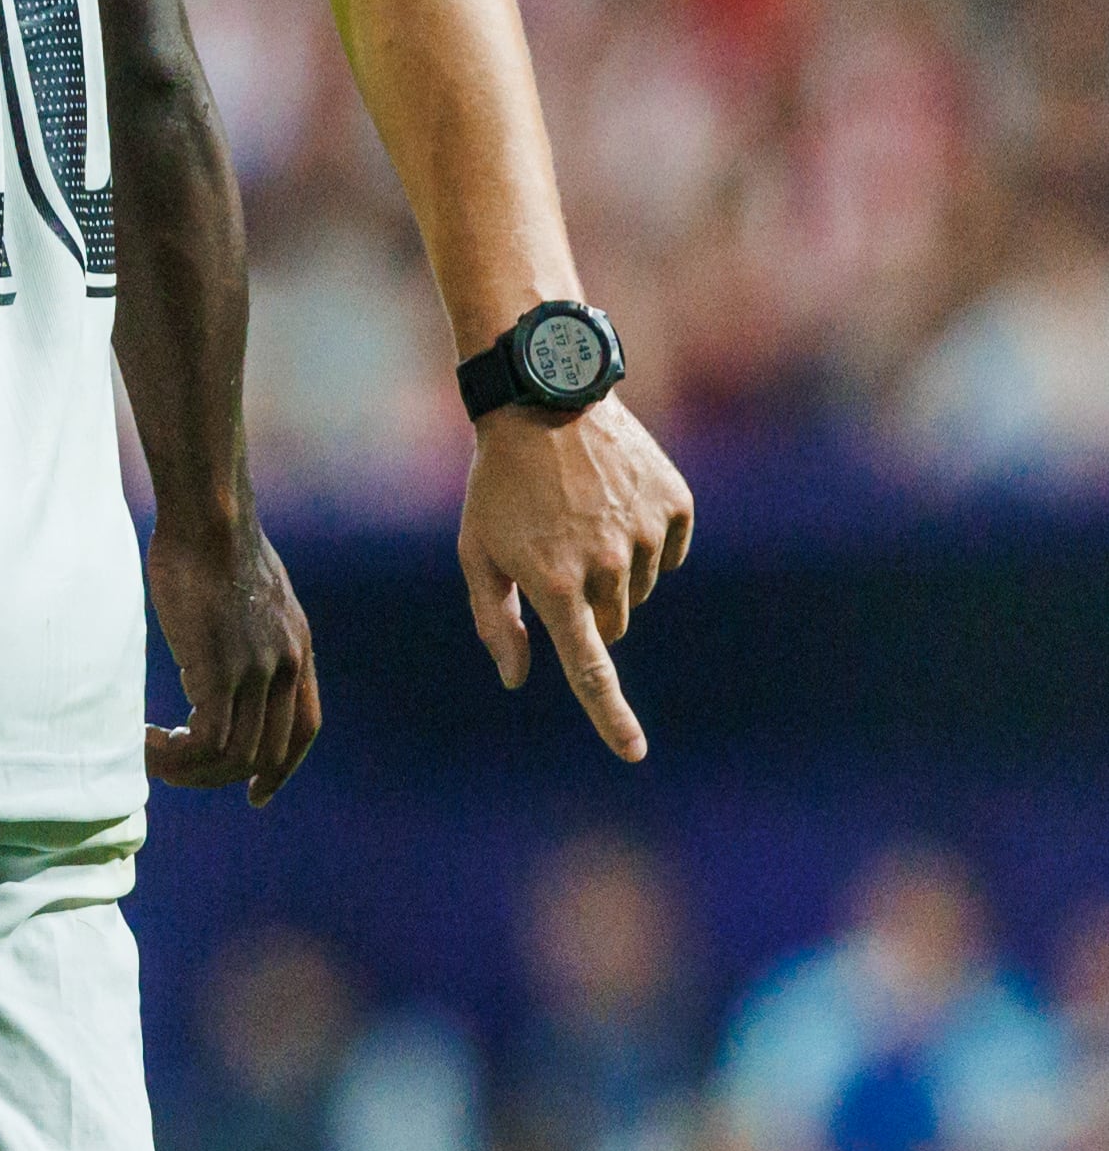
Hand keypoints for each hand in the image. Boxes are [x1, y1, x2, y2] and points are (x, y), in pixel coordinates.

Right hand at [146, 507, 319, 804]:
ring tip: (154, 754)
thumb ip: (247, 624)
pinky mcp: (222, 669)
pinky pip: (206, 738)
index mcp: (299, 649)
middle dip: (222, 775)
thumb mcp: (249, 589)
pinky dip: (176, 752)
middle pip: (267, 753)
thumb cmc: (211, 537)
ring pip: (235, 754)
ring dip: (192, 768)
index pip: (304, 731)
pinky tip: (147, 739)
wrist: (209, 516)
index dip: (279, 769)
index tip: (254, 792)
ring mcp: (258, 670)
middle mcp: (288, 666)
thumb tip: (221, 636)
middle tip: (177, 769)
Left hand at [460, 392, 694, 761]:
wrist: (543, 398)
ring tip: (578, 516)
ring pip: (638, 591)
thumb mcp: (476, 550)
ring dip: (613, 571)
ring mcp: (643, 534)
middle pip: (612, 624)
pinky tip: (612, 502)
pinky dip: (644, 540)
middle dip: (588, 604)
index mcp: (552, 583)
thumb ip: (497, 621)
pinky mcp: (675, 506)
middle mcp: (604, 565)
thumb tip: (519, 678)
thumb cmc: (499, 485)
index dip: (610, 716)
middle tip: (556, 551)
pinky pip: (667, 553)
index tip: (633, 752)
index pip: (588, 667)